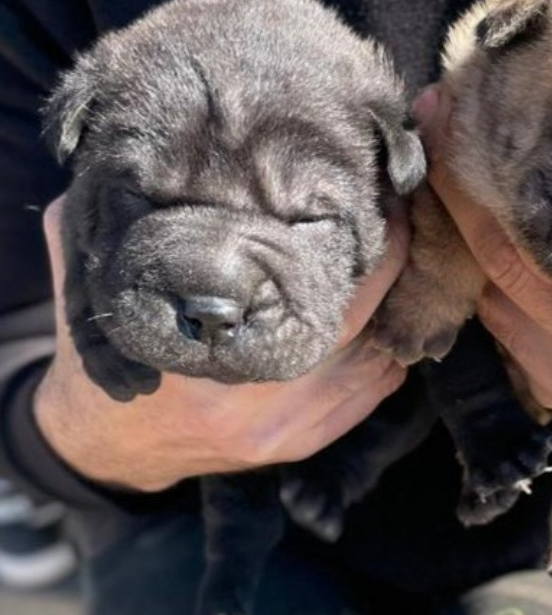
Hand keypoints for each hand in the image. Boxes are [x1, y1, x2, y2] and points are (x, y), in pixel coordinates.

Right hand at [34, 197, 409, 491]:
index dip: (365, 247)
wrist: (106, 442)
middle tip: (403, 229)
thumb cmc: (108, 350)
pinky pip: (365, 402)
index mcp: (208, 345)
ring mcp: (280, 430)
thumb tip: (142, 167)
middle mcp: (252, 396)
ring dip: (393, 319)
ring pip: (373, 367)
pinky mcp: (294, 448)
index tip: (385, 206)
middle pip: (360, 327)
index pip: (317, 288)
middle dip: (392, 275)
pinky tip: (386, 328)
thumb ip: (100, 223)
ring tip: (400, 273)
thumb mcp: (84, 277)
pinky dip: (385, 364)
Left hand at [413, 84, 551, 424]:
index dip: (494, 184)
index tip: (457, 119)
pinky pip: (505, 333)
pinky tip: (483, 231)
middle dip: (460, 198)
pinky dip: (487, 282)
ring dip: (464, 240)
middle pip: (504, 275)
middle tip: (435, 126)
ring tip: (448, 169)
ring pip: (495, 307)